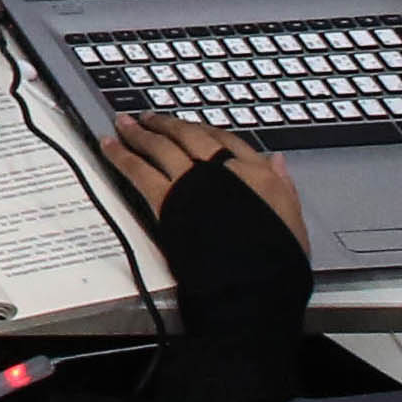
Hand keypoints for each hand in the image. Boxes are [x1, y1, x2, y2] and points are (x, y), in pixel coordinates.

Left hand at [103, 109, 302, 242]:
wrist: (254, 284)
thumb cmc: (276, 261)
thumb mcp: (292, 219)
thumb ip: (283, 186)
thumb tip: (277, 162)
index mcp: (258, 173)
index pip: (227, 140)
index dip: (204, 130)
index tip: (191, 126)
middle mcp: (224, 170)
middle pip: (190, 137)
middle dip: (168, 125)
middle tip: (150, 117)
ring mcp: (194, 181)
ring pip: (161, 147)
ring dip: (140, 132)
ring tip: (124, 124)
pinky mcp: (169, 198)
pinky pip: (139, 170)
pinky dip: (121, 156)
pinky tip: (109, 146)